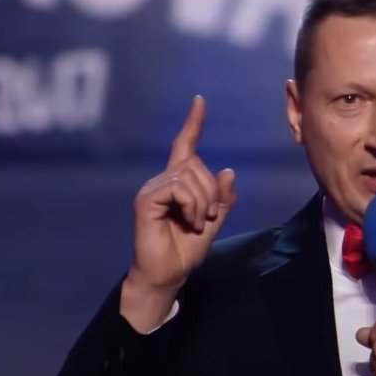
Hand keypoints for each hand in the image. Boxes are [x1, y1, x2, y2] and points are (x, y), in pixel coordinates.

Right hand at [121, 96, 235, 330]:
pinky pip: (178, 188)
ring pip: (189, 176)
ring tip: (199, 222)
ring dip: (204, 201)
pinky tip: (191, 221)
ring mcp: (152, 189)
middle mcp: (162, 181)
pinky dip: (193, 205)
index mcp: (177, 183)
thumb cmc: (186, 249)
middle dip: (212, 191)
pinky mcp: (146, 200)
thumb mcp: (214, 222)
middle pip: (196, 164)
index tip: (199, 101)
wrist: (168, 274)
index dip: (193, 124)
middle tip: (208, 217)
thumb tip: (228, 171)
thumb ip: (222, 199)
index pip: (185, 146)